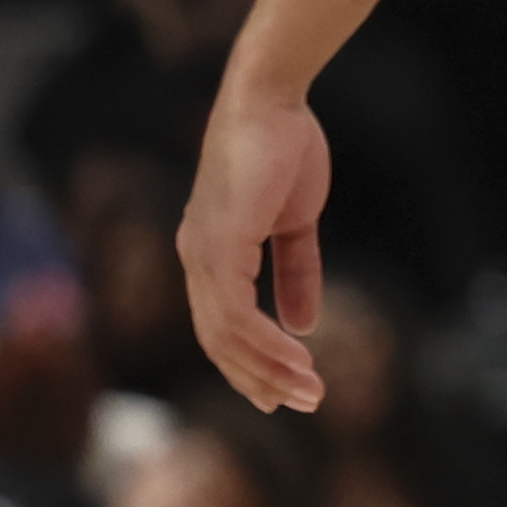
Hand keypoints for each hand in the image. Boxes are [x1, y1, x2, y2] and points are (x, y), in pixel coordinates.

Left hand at [181, 84, 337, 410]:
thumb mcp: (296, 223)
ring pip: (226, 336)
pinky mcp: (219, 245)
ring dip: (269, 369)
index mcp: (209, 253)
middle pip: (218, 343)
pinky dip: (266, 342)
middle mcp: (196, 259)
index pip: (220, 327)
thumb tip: (304, 324)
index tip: (283, 392)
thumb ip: (298, 273)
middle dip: (260, 380)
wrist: (270, 102)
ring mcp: (203, 253)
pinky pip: (237, 312)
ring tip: (310, 389)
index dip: (249, 364)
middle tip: (302, 404)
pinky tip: (299, 355)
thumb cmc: (282, 150)